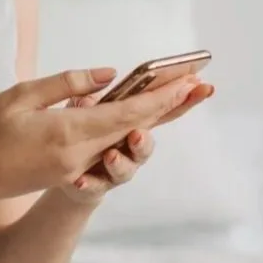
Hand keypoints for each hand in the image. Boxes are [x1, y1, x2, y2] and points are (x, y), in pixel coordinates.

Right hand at [0, 69, 204, 213]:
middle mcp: (79, 155)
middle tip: (202, 84)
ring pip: (125, 137)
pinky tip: (142, 113)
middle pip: (136, 128)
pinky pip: (107, 144)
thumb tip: (107, 77)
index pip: (127, 114)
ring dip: (156, 116)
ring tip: (183, 95)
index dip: (160, 96)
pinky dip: (130, 127)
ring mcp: (75, 167)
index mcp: (68, 135)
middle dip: (171, 105)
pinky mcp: (67, 170)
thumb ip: (66, 85)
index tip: (188, 80)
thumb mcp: (20, 96)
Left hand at [59, 76, 214, 204]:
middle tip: (137, 135)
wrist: (62, 172)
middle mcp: (127, 146)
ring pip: (124, 169)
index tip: (200, 86)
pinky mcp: (94, 186)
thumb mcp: (77, 103)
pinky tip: (81, 181)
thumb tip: (109, 74)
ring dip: (119, 163)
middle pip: (144, 144)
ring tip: (108, 156)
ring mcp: (113, 168)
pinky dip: (89, 184)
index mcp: (127, 121)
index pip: (157, 108)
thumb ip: (89, 89)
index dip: (180, 98)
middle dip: (144, 142)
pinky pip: (93, 187)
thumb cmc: (76, 131)